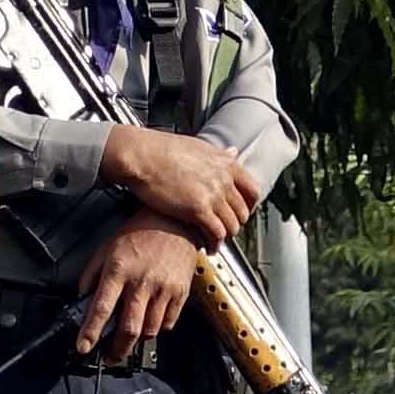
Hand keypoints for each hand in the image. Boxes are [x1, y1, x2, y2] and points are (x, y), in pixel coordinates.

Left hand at [73, 217, 208, 355]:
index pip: (101, 308)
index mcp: (119, 270)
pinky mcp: (180, 293)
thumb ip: (92, 274)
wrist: (175, 221)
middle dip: (117, 349)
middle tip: (109, 356)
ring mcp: (163, 289)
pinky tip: (150, 320)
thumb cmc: (139, 233)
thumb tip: (82, 298)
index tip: (83, 347)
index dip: (91, 332)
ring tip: (129, 335)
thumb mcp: (107, 248)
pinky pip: (168, 323)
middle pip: (129, 328)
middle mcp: (141, 282)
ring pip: (149, 330)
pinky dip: (157, 328)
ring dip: (137, 339)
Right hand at [100, 125, 261, 244]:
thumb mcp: (199, 146)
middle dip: (235, 224)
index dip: (249, 206)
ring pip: (231, 225)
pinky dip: (215, 243)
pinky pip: (216, 233)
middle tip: (225, 229)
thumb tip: (233, 152)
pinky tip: (208, 247)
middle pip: (242, 211)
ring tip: (215, 240)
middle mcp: (224, 180)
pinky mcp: (198, 210)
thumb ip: (219, 155)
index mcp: (226, 164)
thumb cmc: (162, 150)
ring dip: (225, 236)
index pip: (252, 190)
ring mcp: (213, 195)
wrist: (142, 155)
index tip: (242, 213)